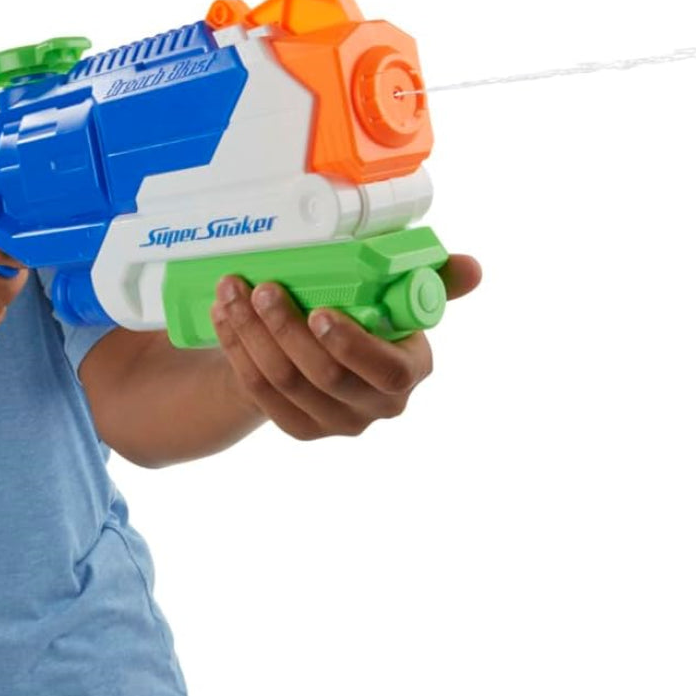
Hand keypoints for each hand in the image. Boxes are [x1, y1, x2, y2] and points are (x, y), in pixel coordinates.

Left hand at [209, 254, 481, 439]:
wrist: (322, 354)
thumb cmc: (368, 316)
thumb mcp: (402, 296)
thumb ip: (434, 281)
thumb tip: (472, 268)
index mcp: (410, 371)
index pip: (387, 373)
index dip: (352, 346)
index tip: (320, 312)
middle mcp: (376, 407)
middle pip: (324, 377)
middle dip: (286, 329)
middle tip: (260, 288)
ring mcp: (334, 423)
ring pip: (284, 382)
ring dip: (251, 334)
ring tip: (231, 292)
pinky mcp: (296, 427)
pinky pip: (259, 391)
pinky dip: (237, 351)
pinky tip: (223, 318)